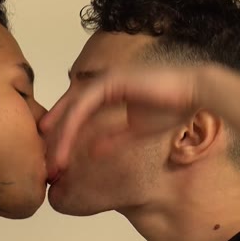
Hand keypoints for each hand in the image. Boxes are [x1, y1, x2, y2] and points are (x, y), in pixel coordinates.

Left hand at [42, 66, 202, 170]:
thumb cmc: (172, 108)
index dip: (64, 131)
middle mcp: (102, 83)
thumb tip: (93, 152)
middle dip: (55, 135)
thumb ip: (112, 139)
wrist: (194, 93)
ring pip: (73, 109)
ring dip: (62, 135)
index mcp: (108, 91)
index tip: (55, 154)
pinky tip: (66, 142)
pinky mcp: (111, 82)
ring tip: (55, 159)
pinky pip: (84, 105)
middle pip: (68, 108)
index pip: (77, 110)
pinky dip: (73, 124)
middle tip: (45, 160)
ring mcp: (105, 80)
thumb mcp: (135, 131)